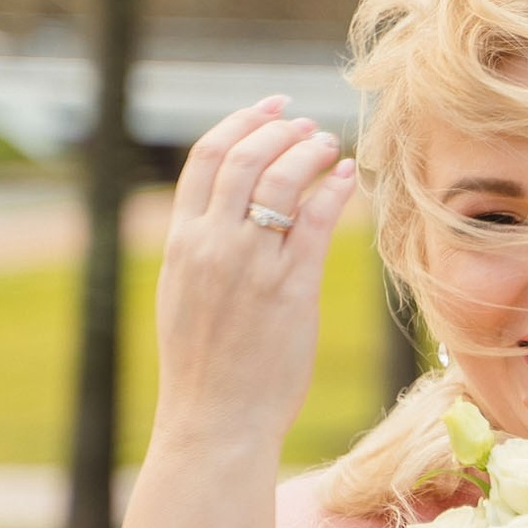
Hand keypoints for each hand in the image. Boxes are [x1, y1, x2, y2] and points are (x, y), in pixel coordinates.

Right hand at [150, 96, 354, 451]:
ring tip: (328, 146)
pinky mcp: (291, 288)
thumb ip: (202, 247)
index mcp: (181, 243)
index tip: (269, 108)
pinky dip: (334, 189)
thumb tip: (230, 210)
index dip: (241, 123)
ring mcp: (251, 265)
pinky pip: (316, 221)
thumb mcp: (184, 293)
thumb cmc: (205, 364)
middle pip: (244, 157)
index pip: (205, 160)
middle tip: (306, 123)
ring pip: (281, 180)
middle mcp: (212, 245)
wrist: (215, 419)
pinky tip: (347, 177)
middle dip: (279, 128)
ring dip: (309, 151)